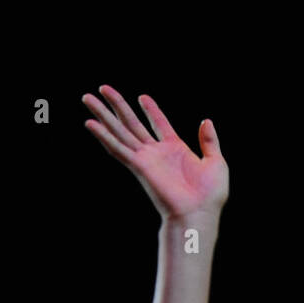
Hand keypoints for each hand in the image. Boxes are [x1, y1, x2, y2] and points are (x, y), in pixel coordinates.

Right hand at [82, 85, 228, 221]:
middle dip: (117, 105)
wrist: (199, 214)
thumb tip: (206, 121)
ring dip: (103, 115)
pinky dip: (103, 136)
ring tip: (87, 98)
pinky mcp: (139, 167)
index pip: (159, 124)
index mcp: (176, 149)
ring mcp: (145, 159)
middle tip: (102, 88)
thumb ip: (209, 141)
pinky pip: (117, 149)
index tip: (142, 97)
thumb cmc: (210, 196)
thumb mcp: (216, 162)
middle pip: (132, 124)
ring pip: (119, 131)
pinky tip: (90, 124)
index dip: (151, 110)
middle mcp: (157, 153)